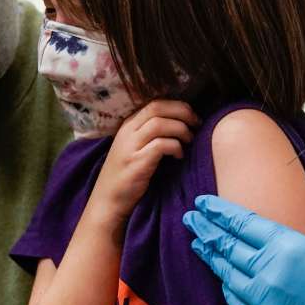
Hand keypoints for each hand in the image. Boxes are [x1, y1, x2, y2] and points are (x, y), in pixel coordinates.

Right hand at [92, 100, 198, 221]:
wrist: (108, 201)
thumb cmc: (127, 176)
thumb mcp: (135, 148)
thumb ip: (150, 134)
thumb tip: (180, 123)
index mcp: (128, 125)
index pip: (155, 103)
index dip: (178, 106)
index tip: (192, 117)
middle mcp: (128, 131)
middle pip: (158, 108)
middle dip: (182, 112)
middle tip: (196, 124)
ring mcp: (130, 146)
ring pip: (160, 123)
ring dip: (180, 129)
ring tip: (189, 140)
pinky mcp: (137, 162)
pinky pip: (161, 145)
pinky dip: (175, 147)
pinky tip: (179, 156)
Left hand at [184, 194, 304, 304]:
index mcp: (288, 245)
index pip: (243, 223)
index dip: (219, 212)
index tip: (202, 203)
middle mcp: (270, 270)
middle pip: (228, 246)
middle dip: (207, 229)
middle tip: (190, 218)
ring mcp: (263, 299)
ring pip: (227, 273)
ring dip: (211, 257)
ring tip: (197, 243)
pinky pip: (236, 303)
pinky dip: (228, 287)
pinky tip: (220, 278)